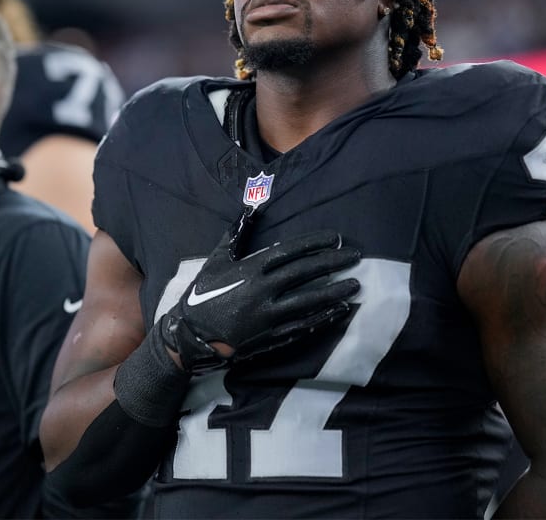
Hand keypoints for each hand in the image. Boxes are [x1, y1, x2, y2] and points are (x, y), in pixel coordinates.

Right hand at [158, 212, 360, 372]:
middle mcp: (262, 290)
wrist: (190, 334)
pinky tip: (340, 311)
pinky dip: (323, 318)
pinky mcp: (271, 337)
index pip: (290, 252)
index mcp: (250, 269)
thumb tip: (250, 209)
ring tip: (355, 284)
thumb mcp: (216, 260)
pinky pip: (303, 326)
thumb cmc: (203, 293)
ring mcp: (268, 316)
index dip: (315, 244)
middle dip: (331, 263)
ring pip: (308, 301)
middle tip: (355, 256)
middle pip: (304, 274)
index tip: (336, 238)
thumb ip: (235, 235)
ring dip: (334, 292)